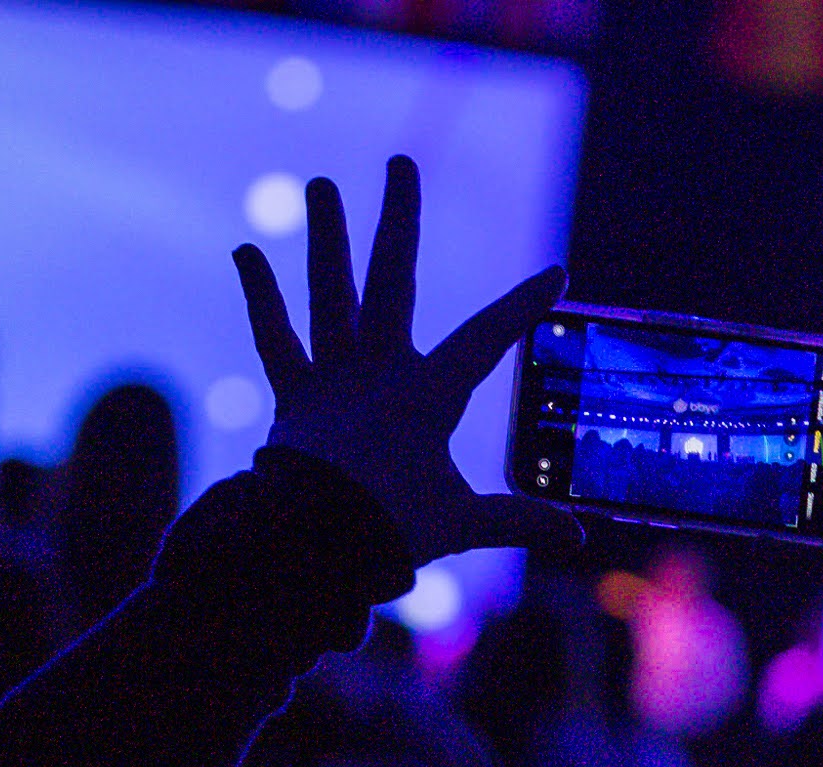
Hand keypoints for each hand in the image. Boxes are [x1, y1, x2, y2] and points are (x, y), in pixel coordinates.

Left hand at [232, 155, 580, 569]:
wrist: (309, 545)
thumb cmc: (389, 532)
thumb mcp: (464, 524)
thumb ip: (518, 520)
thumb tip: (575, 536)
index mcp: (426, 396)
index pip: (485, 339)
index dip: (523, 307)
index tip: (554, 273)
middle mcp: (377, 371)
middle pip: (392, 280)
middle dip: (398, 219)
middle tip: (401, 164)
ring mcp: (331, 378)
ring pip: (330, 294)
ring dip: (326, 237)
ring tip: (321, 184)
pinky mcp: (295, 395)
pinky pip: (274, 339)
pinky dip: (260, 298)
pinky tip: (246, 252)